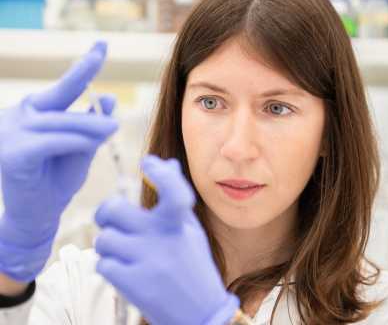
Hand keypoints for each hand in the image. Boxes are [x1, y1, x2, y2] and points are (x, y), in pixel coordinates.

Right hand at [0, 42, 117, 281]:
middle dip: (92, 115)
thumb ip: (92, 124)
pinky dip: (73, 142)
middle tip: (115, 123)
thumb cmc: (60, 179)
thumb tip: (107, 98)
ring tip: (112, 129)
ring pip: (61, 123)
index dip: (84, 66)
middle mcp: (19, 115)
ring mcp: (10, 132)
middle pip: (64, 105)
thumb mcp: (83, 147)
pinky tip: (87, 144)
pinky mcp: (11, 153)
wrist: (38, 215)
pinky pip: (51, 141)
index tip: (103, 44)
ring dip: (89, 128)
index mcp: (36, 111)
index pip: (64, 86)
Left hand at [94, 155, 239, 324]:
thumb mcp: (189, 228)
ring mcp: (147, 262)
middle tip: (111, 218)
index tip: (147, 163)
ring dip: (109, 245)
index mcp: (178, 223)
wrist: (199, 314)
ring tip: (124, 252)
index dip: (160, 172)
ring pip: (104, 239)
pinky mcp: (133, 285)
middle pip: (113, 210)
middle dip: (107, 213)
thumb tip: (168, 162)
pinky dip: (109, 266)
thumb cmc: (193, 265)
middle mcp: (162, 238)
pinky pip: (103, 264)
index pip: (173, 190)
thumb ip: (175, 197)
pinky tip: (125, 270)